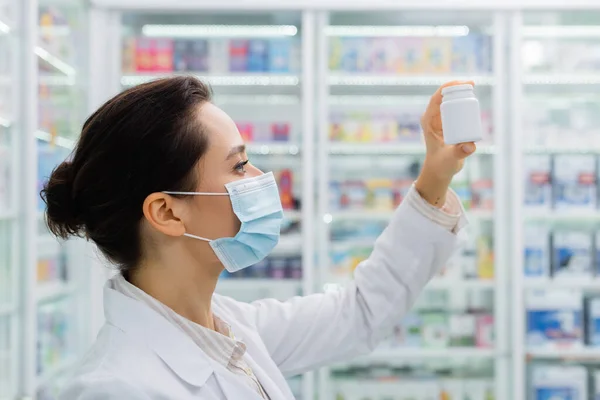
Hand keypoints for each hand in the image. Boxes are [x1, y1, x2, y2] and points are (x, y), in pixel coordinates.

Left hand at [415, 81, 476, 206]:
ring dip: (459, 93)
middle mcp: (433, 119)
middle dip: (456, 87)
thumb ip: (459, 153)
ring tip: (472, 89)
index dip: (448, 87)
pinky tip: (471, 97)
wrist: (440, 171)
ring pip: (449, 101)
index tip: (462, 83)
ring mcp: (440, 120)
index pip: (436, 99)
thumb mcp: (450, 159)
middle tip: (472, 84)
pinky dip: (462, 102)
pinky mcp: (448, 124)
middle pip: (444, 97)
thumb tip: (469, 146)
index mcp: (428, 121)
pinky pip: (454, 109)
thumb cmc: (441, 165)